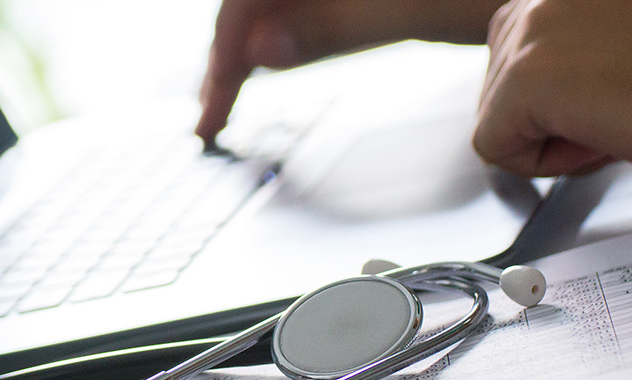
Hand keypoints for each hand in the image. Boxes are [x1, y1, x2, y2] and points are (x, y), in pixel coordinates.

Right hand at [196, 0, 506, 145]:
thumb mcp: (419, 6)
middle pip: (255, 0)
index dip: (222, 57)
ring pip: (279, 1)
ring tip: (231, 95)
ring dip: (252, 44)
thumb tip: (259, 50)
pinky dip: (291, 28)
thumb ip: (336, 24)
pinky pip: (313, 0)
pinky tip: (282, 52)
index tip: (212, 113)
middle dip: (228, 55)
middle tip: (212, 115)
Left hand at [474, 0, 631, 177]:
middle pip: (500, 75)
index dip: (564, 86)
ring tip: (622, 121)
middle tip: (623, 112)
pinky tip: (603, 144)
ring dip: (551, 134)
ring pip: (495, 109)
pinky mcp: (528, 77)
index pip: (524, 39)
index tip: (615, 91)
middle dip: (550, 111)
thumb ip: (585, 41)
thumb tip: (553, 84)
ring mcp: (534, 26)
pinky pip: (493, 144)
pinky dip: (542, 163)